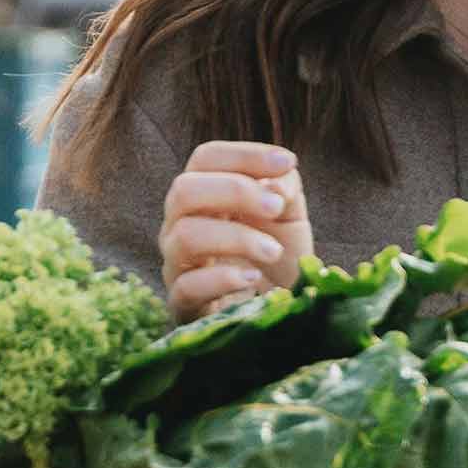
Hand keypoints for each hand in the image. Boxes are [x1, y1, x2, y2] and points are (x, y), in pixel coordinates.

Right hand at [160, 140, 313, 322]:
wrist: (279, 313)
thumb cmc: (278, 259)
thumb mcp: (290, 217)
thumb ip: (284, 189)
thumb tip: (276, 182)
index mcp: (204, 197)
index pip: (206, 160)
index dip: (243, 155)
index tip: (288, 162)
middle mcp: (181, 225)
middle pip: (184, 190)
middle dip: (235, 191)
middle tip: (276, 207)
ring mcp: (177, 265)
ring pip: (185, 236)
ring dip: (236, 237)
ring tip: (273, 251)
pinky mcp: (182, 305)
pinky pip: (187, 286)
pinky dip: (221, 279)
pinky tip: (253, 277)